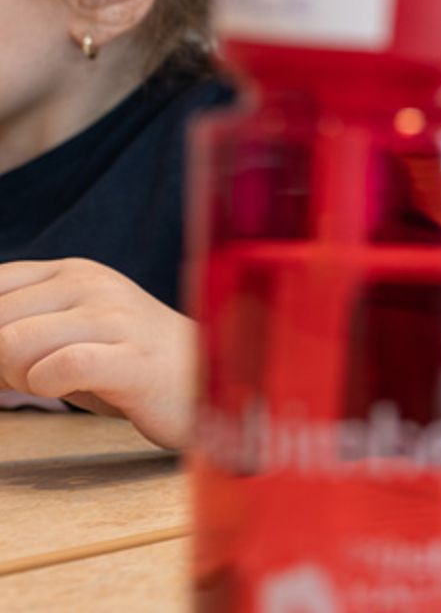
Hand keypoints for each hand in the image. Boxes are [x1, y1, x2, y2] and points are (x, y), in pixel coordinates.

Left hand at [0, 259, 194, 448]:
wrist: (200, 382)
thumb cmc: (125, 361)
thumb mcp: (71, 327)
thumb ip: (21, 323)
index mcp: (75, 272)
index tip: (8, 359)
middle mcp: (95, 285)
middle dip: (0, 361)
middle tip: (32, 378)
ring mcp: (117, 319)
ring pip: (16, 343)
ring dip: (20, 377)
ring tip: (53, 384)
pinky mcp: (133, 360)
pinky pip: (61, 368)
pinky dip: (47, 386)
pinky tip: (69, 388)